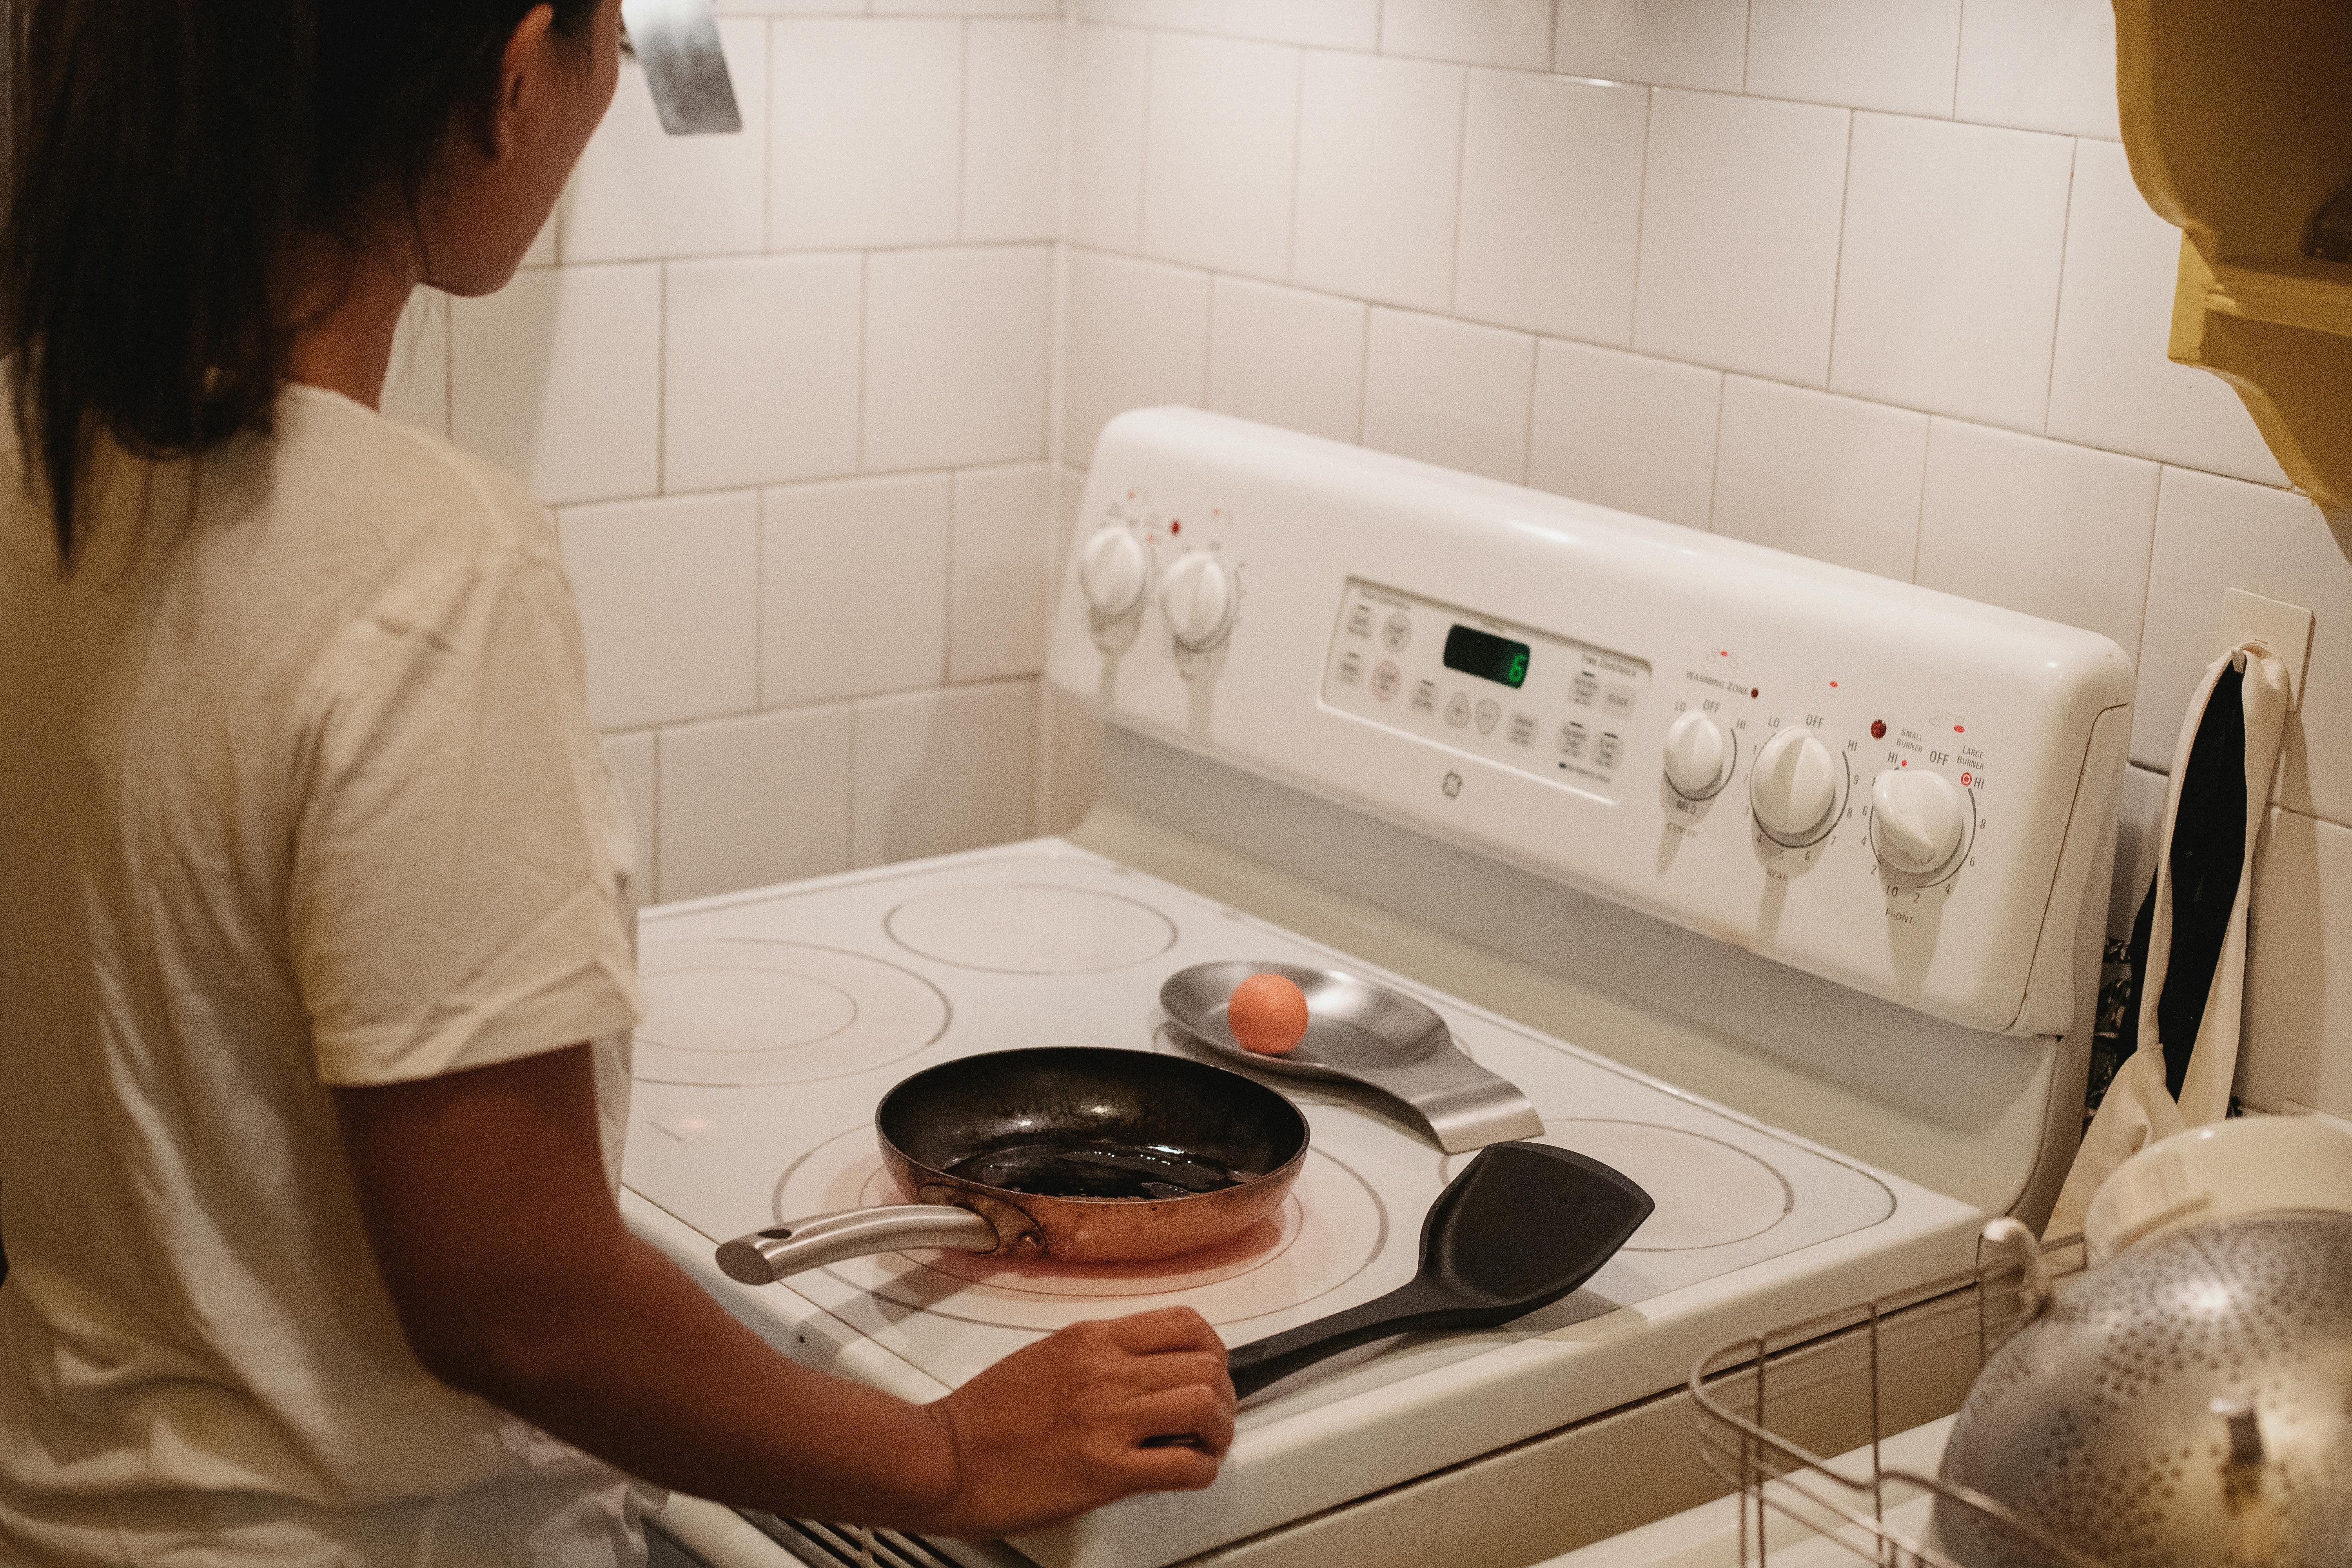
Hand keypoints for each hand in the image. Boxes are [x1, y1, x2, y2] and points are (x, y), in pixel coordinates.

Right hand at [919, 1306, 1235, 1538]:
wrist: (944, 1458)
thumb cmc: (982, 1416)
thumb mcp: (1047, 1356)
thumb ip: (1098, 1356)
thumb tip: (1141, 1368)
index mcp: (1092, 1338)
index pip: (1186, 1323)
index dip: (1214, 1351)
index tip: (1210, 1371)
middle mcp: (1107, 1371)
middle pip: (1207, 1364)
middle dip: (1225, 1394)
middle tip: (1214, 1416)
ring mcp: (1108, 1420)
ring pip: (1206, 1406)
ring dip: (1220, 1430)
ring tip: (1207, 1444)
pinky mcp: (1105, 1471)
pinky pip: (1184, 1466)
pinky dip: (1201, 1470)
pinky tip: (1189, 1472)